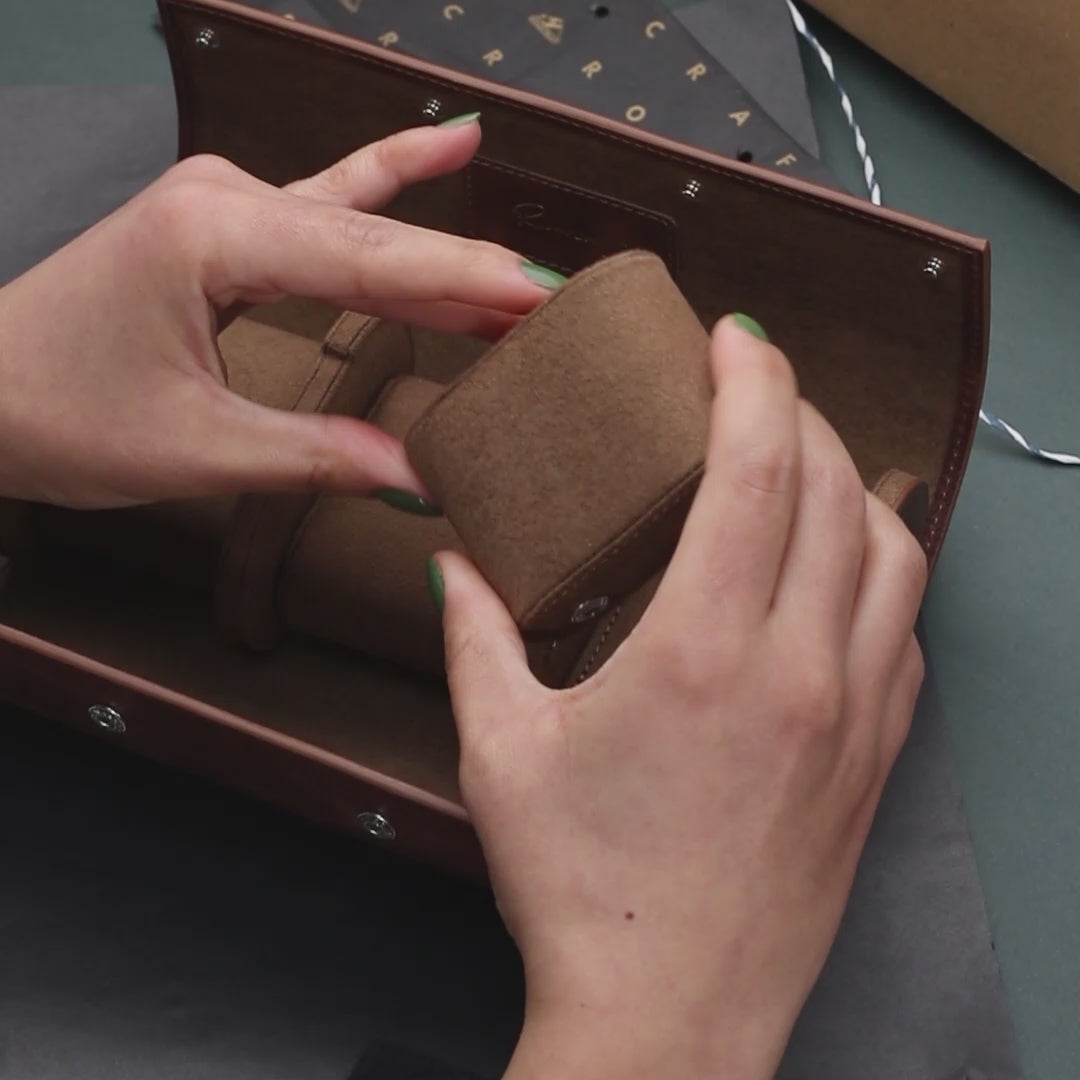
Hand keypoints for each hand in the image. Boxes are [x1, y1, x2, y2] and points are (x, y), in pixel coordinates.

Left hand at [0, 117, 555, 508]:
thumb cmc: (57, 412)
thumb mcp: (196, 449)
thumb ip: (316, 457)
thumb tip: (415, 475)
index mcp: (213, 235)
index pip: (371, 261)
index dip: (465, 281)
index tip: (544, 298)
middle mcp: (226, 199)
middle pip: (377, 236)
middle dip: (471, 270)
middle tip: (559, 299)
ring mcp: (226, 205)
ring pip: (361, 224)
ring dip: (442, 251)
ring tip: (525, 274)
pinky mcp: (226, 227)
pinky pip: (327, 201)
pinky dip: (389, 180)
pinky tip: (445, 144)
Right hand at [434, 317, 926, 1078]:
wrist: (668, 1016)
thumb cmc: (581, 890)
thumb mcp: (500, 750)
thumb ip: (474, 637)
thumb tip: (452, 563)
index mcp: (699, 652)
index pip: (756, 471)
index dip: (752, 382)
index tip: (734, 339)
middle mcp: (796, 670)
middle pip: (833, 489)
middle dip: (797, 412)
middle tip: (752, 387)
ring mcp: (852, 717)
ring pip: (895, 553)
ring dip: (851, 484)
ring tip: (801, 465)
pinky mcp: (876, 762)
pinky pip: (905, 631)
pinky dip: (880, 571)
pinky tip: (836, 571)